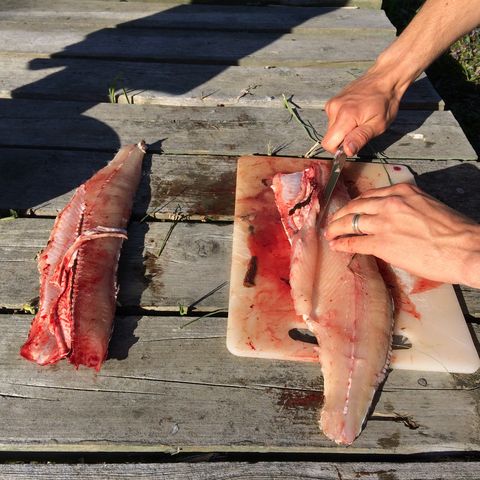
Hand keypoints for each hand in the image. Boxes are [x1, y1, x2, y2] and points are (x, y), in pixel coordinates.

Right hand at [321, 69, 401, 156]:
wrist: (384, 78)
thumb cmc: (385, 102)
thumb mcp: (378, 125)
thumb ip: (360, 138)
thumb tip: (347, 151)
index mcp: (345, 116)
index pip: (328, 143)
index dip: (338, 150)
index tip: (351, 145)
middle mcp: (334, 108)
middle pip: (329, 137)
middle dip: (343, 139)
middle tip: (360, 129)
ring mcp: (332, 104)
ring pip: (331, 129)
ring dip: (343, 130)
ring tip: (359, 119)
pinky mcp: (332, 101)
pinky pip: (332, 120)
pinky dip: (342, 122)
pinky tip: (354, 114)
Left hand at [324, 183, 479, 287]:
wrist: (465, 248)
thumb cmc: (454, 231)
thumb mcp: (428, 205)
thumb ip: (407, 206)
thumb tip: (396, 217)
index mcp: (403, 191)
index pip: (370, 195)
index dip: (356, 204)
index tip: (350, 209)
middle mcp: (390, 203)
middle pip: (355, 206)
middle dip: (340, 214)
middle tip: (333, 220)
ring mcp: (384, 223)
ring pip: (349, 221)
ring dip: (335, 228)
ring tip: (329, 233)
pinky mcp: (382, 243)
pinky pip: (354, 242)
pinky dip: (342, 244)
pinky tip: (336, 246)